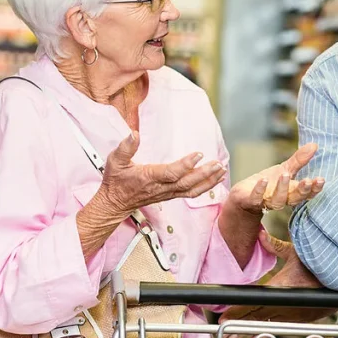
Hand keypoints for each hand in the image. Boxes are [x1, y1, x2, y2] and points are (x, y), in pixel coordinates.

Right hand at [94, 131, 226, 215]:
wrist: (115, 203)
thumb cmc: (116, 181)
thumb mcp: (115, 161)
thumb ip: (125, 148)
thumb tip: (134, 134)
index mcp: (149, 177)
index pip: (171, 173)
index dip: (186, 165)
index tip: (199, 154)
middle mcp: (161, 187)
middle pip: (187, 183)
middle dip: (204, 174)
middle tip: (218, 164)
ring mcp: (167, 193)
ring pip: (192, 190)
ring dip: (209, 181)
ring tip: (222, 171)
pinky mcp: (171, 195)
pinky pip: (191, 193)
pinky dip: (205, 187)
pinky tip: (215, 179)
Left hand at [219, 232, 337, 325]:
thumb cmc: (322, 263)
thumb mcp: (297, 252)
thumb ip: (276, 246)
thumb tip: (260, 235)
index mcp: (282, 288)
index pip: (253, 302)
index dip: (237, 311)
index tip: (223, 316)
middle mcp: (287, 305)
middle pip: (258, 316)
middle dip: (240, 323)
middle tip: (224, 329)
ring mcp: (296, 314)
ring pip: (269, 323)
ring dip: (252, 328)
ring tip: (236, 335)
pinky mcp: (304, 319)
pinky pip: (282, 324)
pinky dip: (269, 328)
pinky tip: (260, 334)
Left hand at [228, 143, 324, 215]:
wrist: (245, 195)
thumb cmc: (269, 183)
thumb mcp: (285, 169)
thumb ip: (299, 160)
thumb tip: (314, 145)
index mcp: (292, 192)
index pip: (306, 193)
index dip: (314, 188)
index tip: (320, 179)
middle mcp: (282, 199)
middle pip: (295, 198)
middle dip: (301, 190)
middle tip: (307, 181)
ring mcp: (267, 201)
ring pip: (278, 200)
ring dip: (282, 188)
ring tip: (285, 175)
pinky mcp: (251, 201)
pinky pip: (257, 198)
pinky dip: (260, 189)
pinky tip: (264, 180)